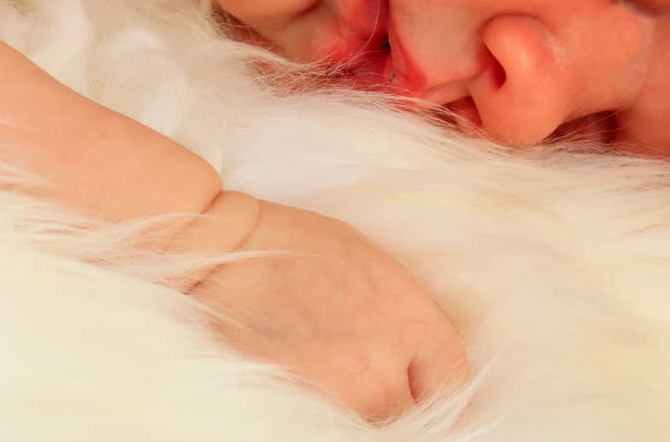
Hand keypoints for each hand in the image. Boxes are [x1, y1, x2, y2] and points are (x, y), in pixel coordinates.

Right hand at [177, 191, 469, 421]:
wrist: (218, 251)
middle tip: (361, 380)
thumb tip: (414, 356)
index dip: (435, 390)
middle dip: (392, 402)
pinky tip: (304, 387)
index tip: (420, 392)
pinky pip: (325, 426)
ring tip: (327, 378)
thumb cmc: (288, 245)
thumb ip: (402, 317)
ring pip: (368, 424)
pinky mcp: (298, 407)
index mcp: (409, 318)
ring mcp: (341, 392)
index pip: (451, 382)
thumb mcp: (369, 263)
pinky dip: (321, 414)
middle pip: (409, 413)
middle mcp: (383, 363)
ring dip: (354, 409)